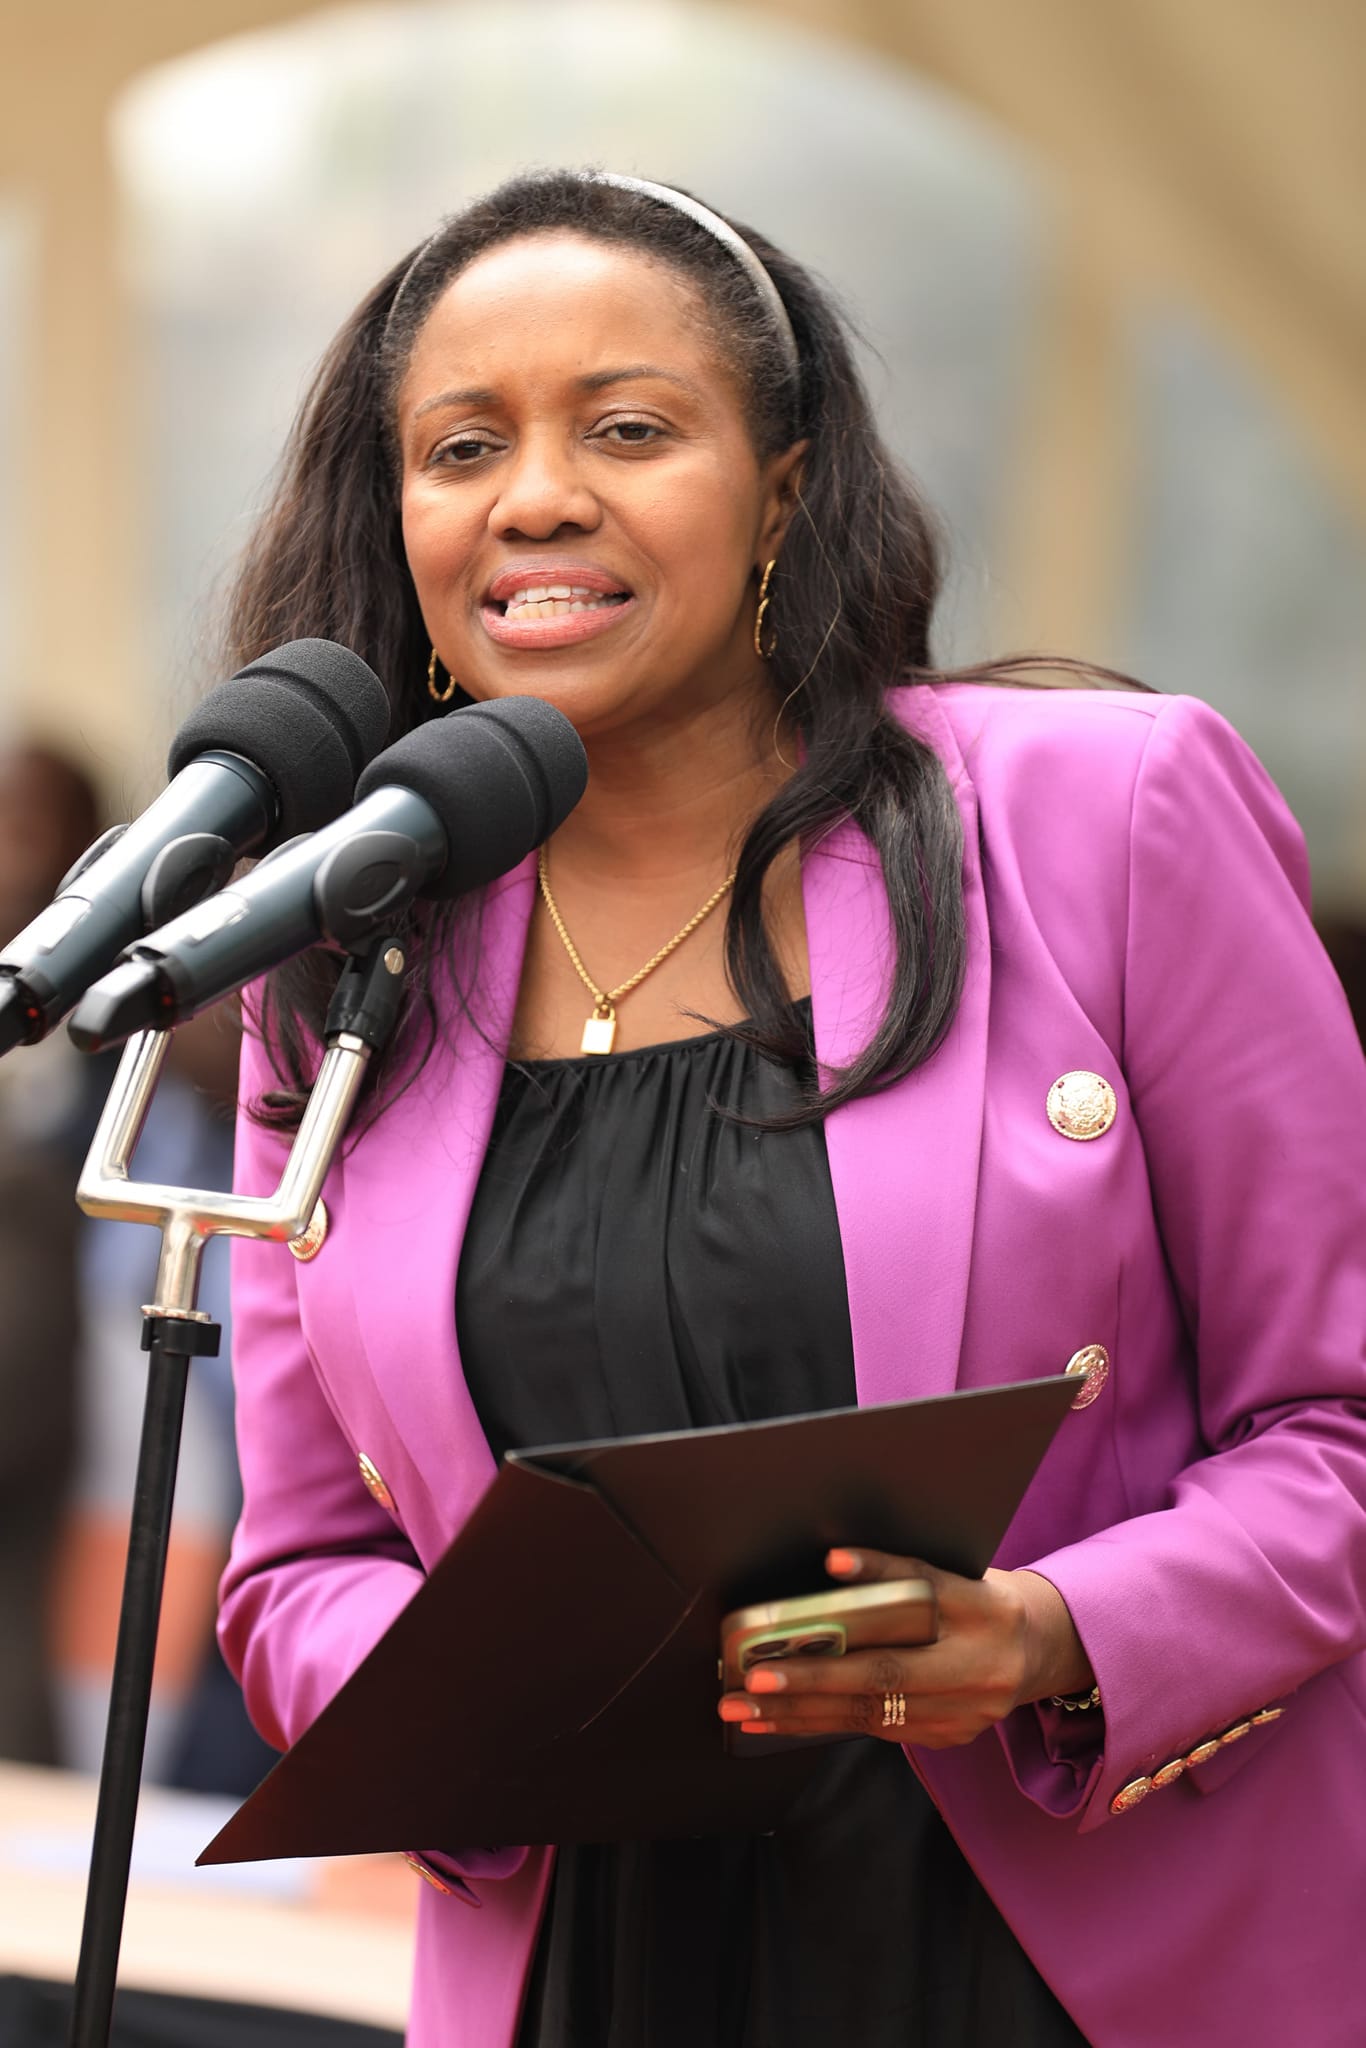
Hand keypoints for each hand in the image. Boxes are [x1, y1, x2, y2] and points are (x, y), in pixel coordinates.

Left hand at [717, 1546, 1092, 1749]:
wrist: (1036, 1648)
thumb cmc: (977, 1600)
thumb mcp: (951, 1573)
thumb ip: (899, 1573)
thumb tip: (833, 1563)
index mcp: (979, 1609)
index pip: (920, 1593)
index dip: (875, 1581)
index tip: (816, 1588)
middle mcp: (976, 1665)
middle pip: (884, 1675)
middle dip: (809, 1682)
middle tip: (751, 1682)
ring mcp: (964, 1711)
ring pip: (872, 1715)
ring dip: (801, 1714)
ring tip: (746, 1709)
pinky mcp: (949, 1736)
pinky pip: (877, 1731)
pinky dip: (824, 1724)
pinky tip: (780, 1721)